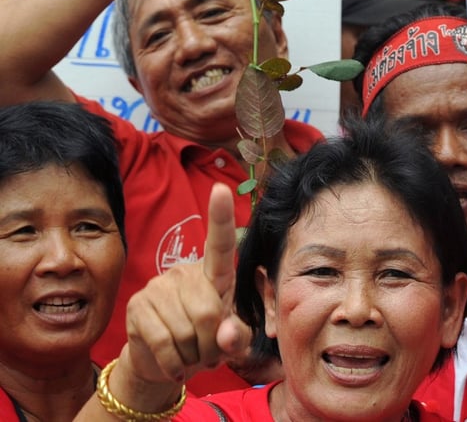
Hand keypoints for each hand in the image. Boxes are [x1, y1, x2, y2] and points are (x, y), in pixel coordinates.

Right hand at [122, 183, 246, 385]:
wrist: (164, 362)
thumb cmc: (206, 343)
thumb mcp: (232, 341)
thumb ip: (238, 336)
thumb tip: (225, 334)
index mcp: (215, 274)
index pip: (220, 244)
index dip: (220, 218)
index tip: (221, 190)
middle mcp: (185, 273)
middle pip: (208, 313)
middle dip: (212, 345)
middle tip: (209, 352)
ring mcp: (158, 287)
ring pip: (186, 332)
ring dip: (194, 356)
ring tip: (192, 355)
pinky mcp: (137, 307)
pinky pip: (163, 343)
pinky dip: (175, 364)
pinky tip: (176, 367)